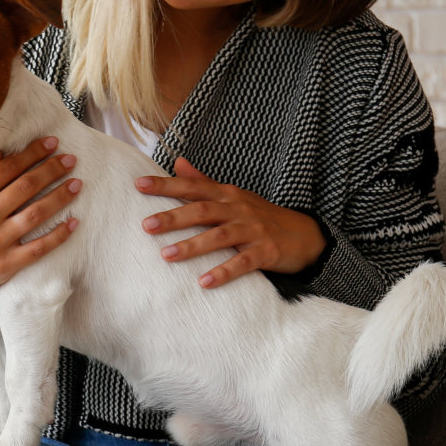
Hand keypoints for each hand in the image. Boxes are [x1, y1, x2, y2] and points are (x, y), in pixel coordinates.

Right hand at [0, 137, 81, 294]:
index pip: (6, 168)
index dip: (32, 153)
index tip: (51, 143)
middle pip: (25, 187)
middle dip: (51, 170)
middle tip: (70, 159)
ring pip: (36, 214)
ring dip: (60, 196)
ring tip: (77, 184)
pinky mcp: (6, 264)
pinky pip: (39, 248)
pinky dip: (59, 235)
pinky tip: (73, 222)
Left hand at [136, 157, 325, 287]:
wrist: (306, 235)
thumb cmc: (261, 215)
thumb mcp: (233, 196)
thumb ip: (203, 181)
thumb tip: (177, 163)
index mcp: (227, 195)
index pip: (193, 186)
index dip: (166, 184)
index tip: (138, 184)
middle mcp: (238, 209)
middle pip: (203, 210)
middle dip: (174, 217)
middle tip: (146, 225)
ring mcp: (253, 231)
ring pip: (219, 236)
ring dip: (192, 246)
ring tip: (166, 255)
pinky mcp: (266, 252)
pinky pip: (243, 263)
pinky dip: (224, 272)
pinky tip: (204, 282)